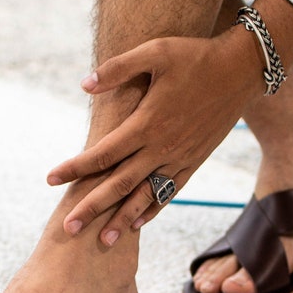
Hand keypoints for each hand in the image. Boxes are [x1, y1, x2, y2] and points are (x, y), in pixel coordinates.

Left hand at [47, 29, 262, 244]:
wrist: (242, 69)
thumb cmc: (195, 56)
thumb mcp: (155, 52)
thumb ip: (118, 69)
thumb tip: (84, 85)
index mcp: (147, 123)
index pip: (102, 153)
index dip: (75, 167)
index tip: (50, 179)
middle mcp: (162, 147)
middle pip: (119, 185)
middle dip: (92, 207)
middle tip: (68, 227)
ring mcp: (180, 158)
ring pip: (145, 196)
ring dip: (122, 219)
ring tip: (103, 241)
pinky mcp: (195, 161)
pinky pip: (169, 192)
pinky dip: (152, 209)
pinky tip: (137, 223)